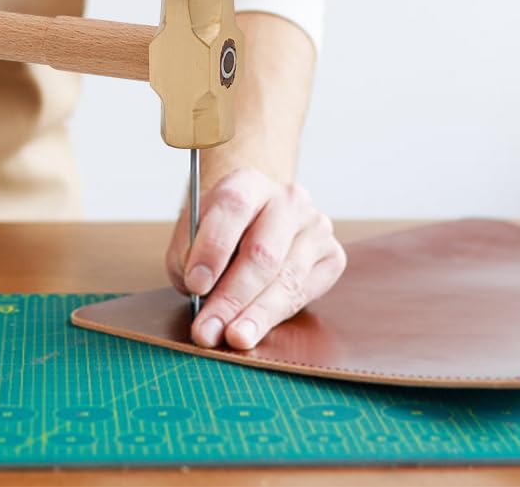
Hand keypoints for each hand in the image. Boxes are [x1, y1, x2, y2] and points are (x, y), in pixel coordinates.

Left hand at [165, 167, 345, 349]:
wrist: (258, 219)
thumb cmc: (221, 229)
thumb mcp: (193, 230)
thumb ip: (187, 253)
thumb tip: (198, 287)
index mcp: (248, 182)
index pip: (232, 207)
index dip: (213, 248)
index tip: (195, 284)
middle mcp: (287, 199)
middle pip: (262, 252)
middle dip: (231, 297)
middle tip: (208, 329)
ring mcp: (315, 226)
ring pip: (286, 278)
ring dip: (255, 315)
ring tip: (232, 338)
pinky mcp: (332, 255)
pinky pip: (304, 293)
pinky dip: (275, 316)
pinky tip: (254, 330)